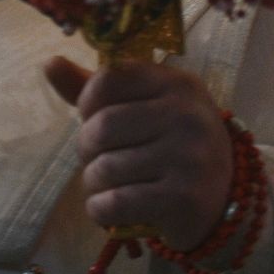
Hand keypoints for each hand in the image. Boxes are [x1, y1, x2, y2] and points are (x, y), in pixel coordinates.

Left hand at [43, 56, 232, 250]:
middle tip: (99, 161)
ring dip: (93, 183)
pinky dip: (100, 209)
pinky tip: (109, 209)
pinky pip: (116, 202)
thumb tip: (50, 63)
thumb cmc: (171, 147)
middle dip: (87, 149)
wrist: (224, 203)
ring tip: (106, 186)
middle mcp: (187, 115)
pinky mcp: (184, 198)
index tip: (96, 120)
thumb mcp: (143, 108)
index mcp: (177, 84)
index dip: (88, 103)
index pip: (108, 79)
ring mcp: (189, 157)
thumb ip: (96, 88)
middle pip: (101, 127)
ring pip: (105, 168)